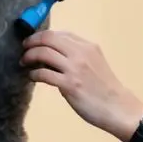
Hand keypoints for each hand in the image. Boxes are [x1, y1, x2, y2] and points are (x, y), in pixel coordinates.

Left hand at [21, 28, 142, 139]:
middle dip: (32, 41)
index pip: (60, 34)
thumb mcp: (94, 63)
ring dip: (29, 56)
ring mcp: (74, 68)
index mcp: (87, 46)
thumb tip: (53, 53)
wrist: (118, 107)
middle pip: (48, 38)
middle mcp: (81, 53)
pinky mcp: (69, 84)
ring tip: (24, 62)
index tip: (34, 42)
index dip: (42, 36)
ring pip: (43, 53)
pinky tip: (32, 77)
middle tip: (24, 49)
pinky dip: (34, 74)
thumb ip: (77, 55)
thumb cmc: (105, 88)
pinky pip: (44, 74)